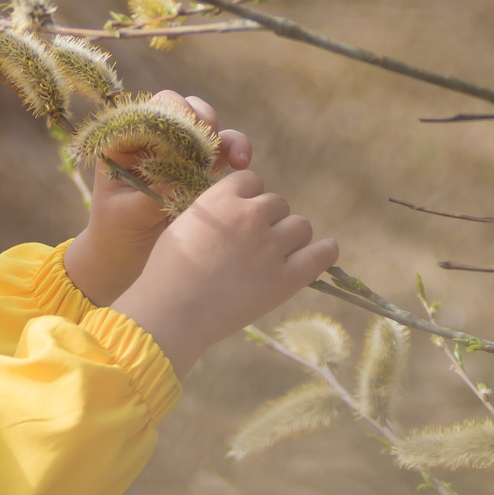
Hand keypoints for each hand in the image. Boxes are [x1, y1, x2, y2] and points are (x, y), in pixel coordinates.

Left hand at [61, 92, 251, 306]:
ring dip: (222, 135)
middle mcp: (154, 140)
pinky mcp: (202, 167)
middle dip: (198, 119)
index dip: (168, 116)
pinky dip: (237, 150)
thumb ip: (151, 194)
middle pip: (181, 108)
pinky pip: (225, 149)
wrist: (128, 257)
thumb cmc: (116, 232)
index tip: (182, 137)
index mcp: (125, 142)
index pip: (147, 111)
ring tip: (232, 157)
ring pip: (208, 124)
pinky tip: (242, 164)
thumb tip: (182, 176)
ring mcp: (180, 151)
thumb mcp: (127, 214)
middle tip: (205, 145)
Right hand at [109, 169, 337, 372]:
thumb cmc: (168, 274)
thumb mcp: (183, 226)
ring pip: (301, 226)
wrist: (171, 314)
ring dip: (291, 236)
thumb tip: (237, 209)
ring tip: (277, 256)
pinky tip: (324, 251)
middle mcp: (250, 216)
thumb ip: (214, 211)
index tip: (243, 216)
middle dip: (268, 220)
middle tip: (254, 245)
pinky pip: (321, 255)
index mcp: (222, 199)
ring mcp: (270, 247)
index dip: (249, 198)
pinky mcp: (286, 279)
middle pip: (278, 203)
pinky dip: (325, 251)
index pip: (252, 180)